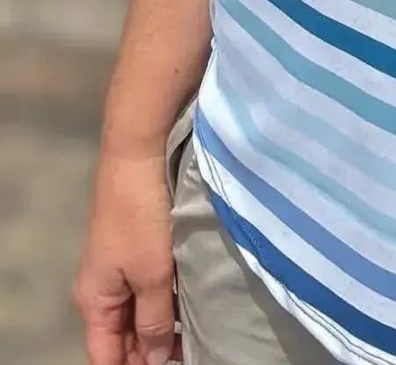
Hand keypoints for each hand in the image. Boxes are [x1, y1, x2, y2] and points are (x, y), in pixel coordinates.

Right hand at [74, 147, 179, 364]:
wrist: (139, 153)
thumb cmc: (141, 216)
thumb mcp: (152, 275)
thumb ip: (154, 322)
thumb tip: (152, 361)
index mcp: (95, 301)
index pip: (106, 357)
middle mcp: (103, 288)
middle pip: (123, 338)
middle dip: (152, 351)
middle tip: (192, 353)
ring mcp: (121, 266)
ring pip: (140, 312)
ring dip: (163, 326)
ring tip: (198, 336)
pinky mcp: (140, 246)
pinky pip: (150, 288)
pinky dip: (167, 300)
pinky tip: (194, 306)